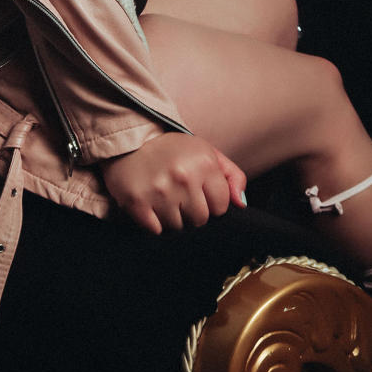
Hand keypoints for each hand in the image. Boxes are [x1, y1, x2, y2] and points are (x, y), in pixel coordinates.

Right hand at [100, 133, 246, 233]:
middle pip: (200, 220)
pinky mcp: (137, 202)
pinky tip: (152, 206)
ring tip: (165, 200)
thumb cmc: (173, 150)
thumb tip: (241, 204)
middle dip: (192, 213)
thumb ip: (231, 176)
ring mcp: (159, 190)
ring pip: (178, 227)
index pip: (220, 207)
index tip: (200, 194)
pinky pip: (156, 230)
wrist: (131, 140)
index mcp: (204, 163)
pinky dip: (155, 223)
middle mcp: (183, 177)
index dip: (211, 204)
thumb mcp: (207, 152)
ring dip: (173, 218)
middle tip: (181, 198)